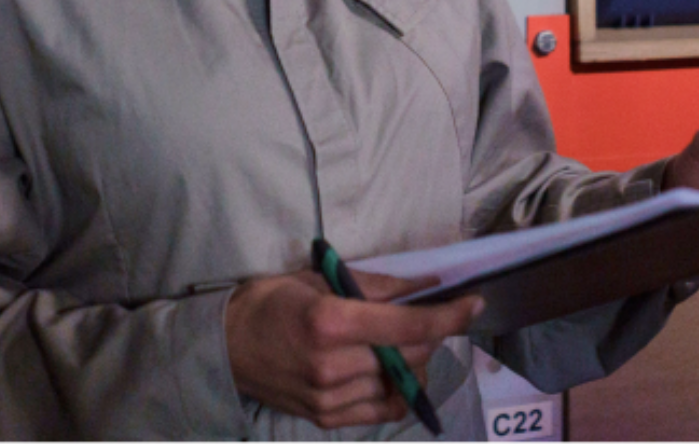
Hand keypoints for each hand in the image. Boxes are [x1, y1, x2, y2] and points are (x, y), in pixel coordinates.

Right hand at [225, 267, 482, 429]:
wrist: (224, 345)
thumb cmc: (272, 299)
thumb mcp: (321, 279)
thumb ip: (377, 285)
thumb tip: (426, 286)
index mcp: (331, 322)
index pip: (408, 325)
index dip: (449, 316)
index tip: (474, 304)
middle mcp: (333, 365)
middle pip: (410, 356)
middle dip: (431, 335)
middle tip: (428, 318)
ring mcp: (330, 398)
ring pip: (400, 385)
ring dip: (413, 362)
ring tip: (400, 342)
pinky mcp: (326, 419)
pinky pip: (381, 411)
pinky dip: (397, 391)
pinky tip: (390, 372)